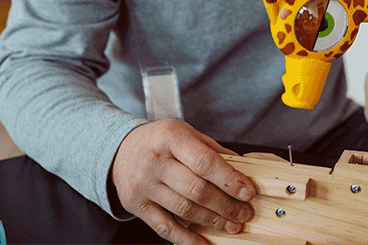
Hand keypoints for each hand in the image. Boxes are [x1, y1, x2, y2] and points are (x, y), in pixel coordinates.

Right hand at [111, 119, 255, 244]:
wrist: (119, 149)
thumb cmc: (159, 140)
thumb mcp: (185, 133)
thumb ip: (212, 150)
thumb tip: (242, 169)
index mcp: (171, 138)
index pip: (205, 162)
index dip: (230, 180)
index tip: (248, 193)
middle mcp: (155, 161)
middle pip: (197, 189)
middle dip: (226, 205)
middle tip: (244, 213)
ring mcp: (144, 184)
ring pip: (184, 209)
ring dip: (212, 221)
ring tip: (231, 225)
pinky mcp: (136, 204)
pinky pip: (165, 227)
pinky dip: (187, 238)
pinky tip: (204, 243)